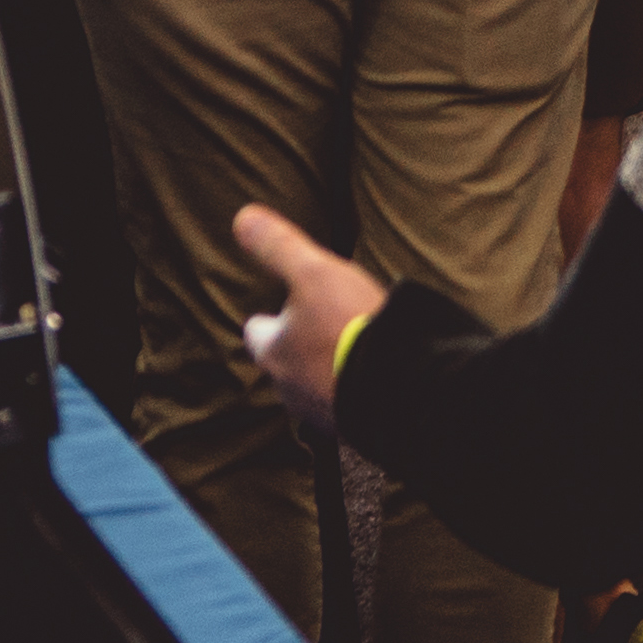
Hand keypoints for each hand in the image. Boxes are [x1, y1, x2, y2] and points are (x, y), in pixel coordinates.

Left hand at [228, 204, 389, 438]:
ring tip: (352, 350)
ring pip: (314, 386)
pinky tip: (375, 375)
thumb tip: (242, 216)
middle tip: (322, 325)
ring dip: (328, 370)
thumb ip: (278, 246)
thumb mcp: (313, 272)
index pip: (257, 332)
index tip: (282, 306)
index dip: (268, 317)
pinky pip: (348, 405)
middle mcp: (289, 388)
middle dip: (299, 346)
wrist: (400, 386)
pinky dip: (355, 389)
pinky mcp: (355, 426)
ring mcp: (322, 412)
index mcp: (273, 352)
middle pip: (285, 362)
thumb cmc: (349, 325)